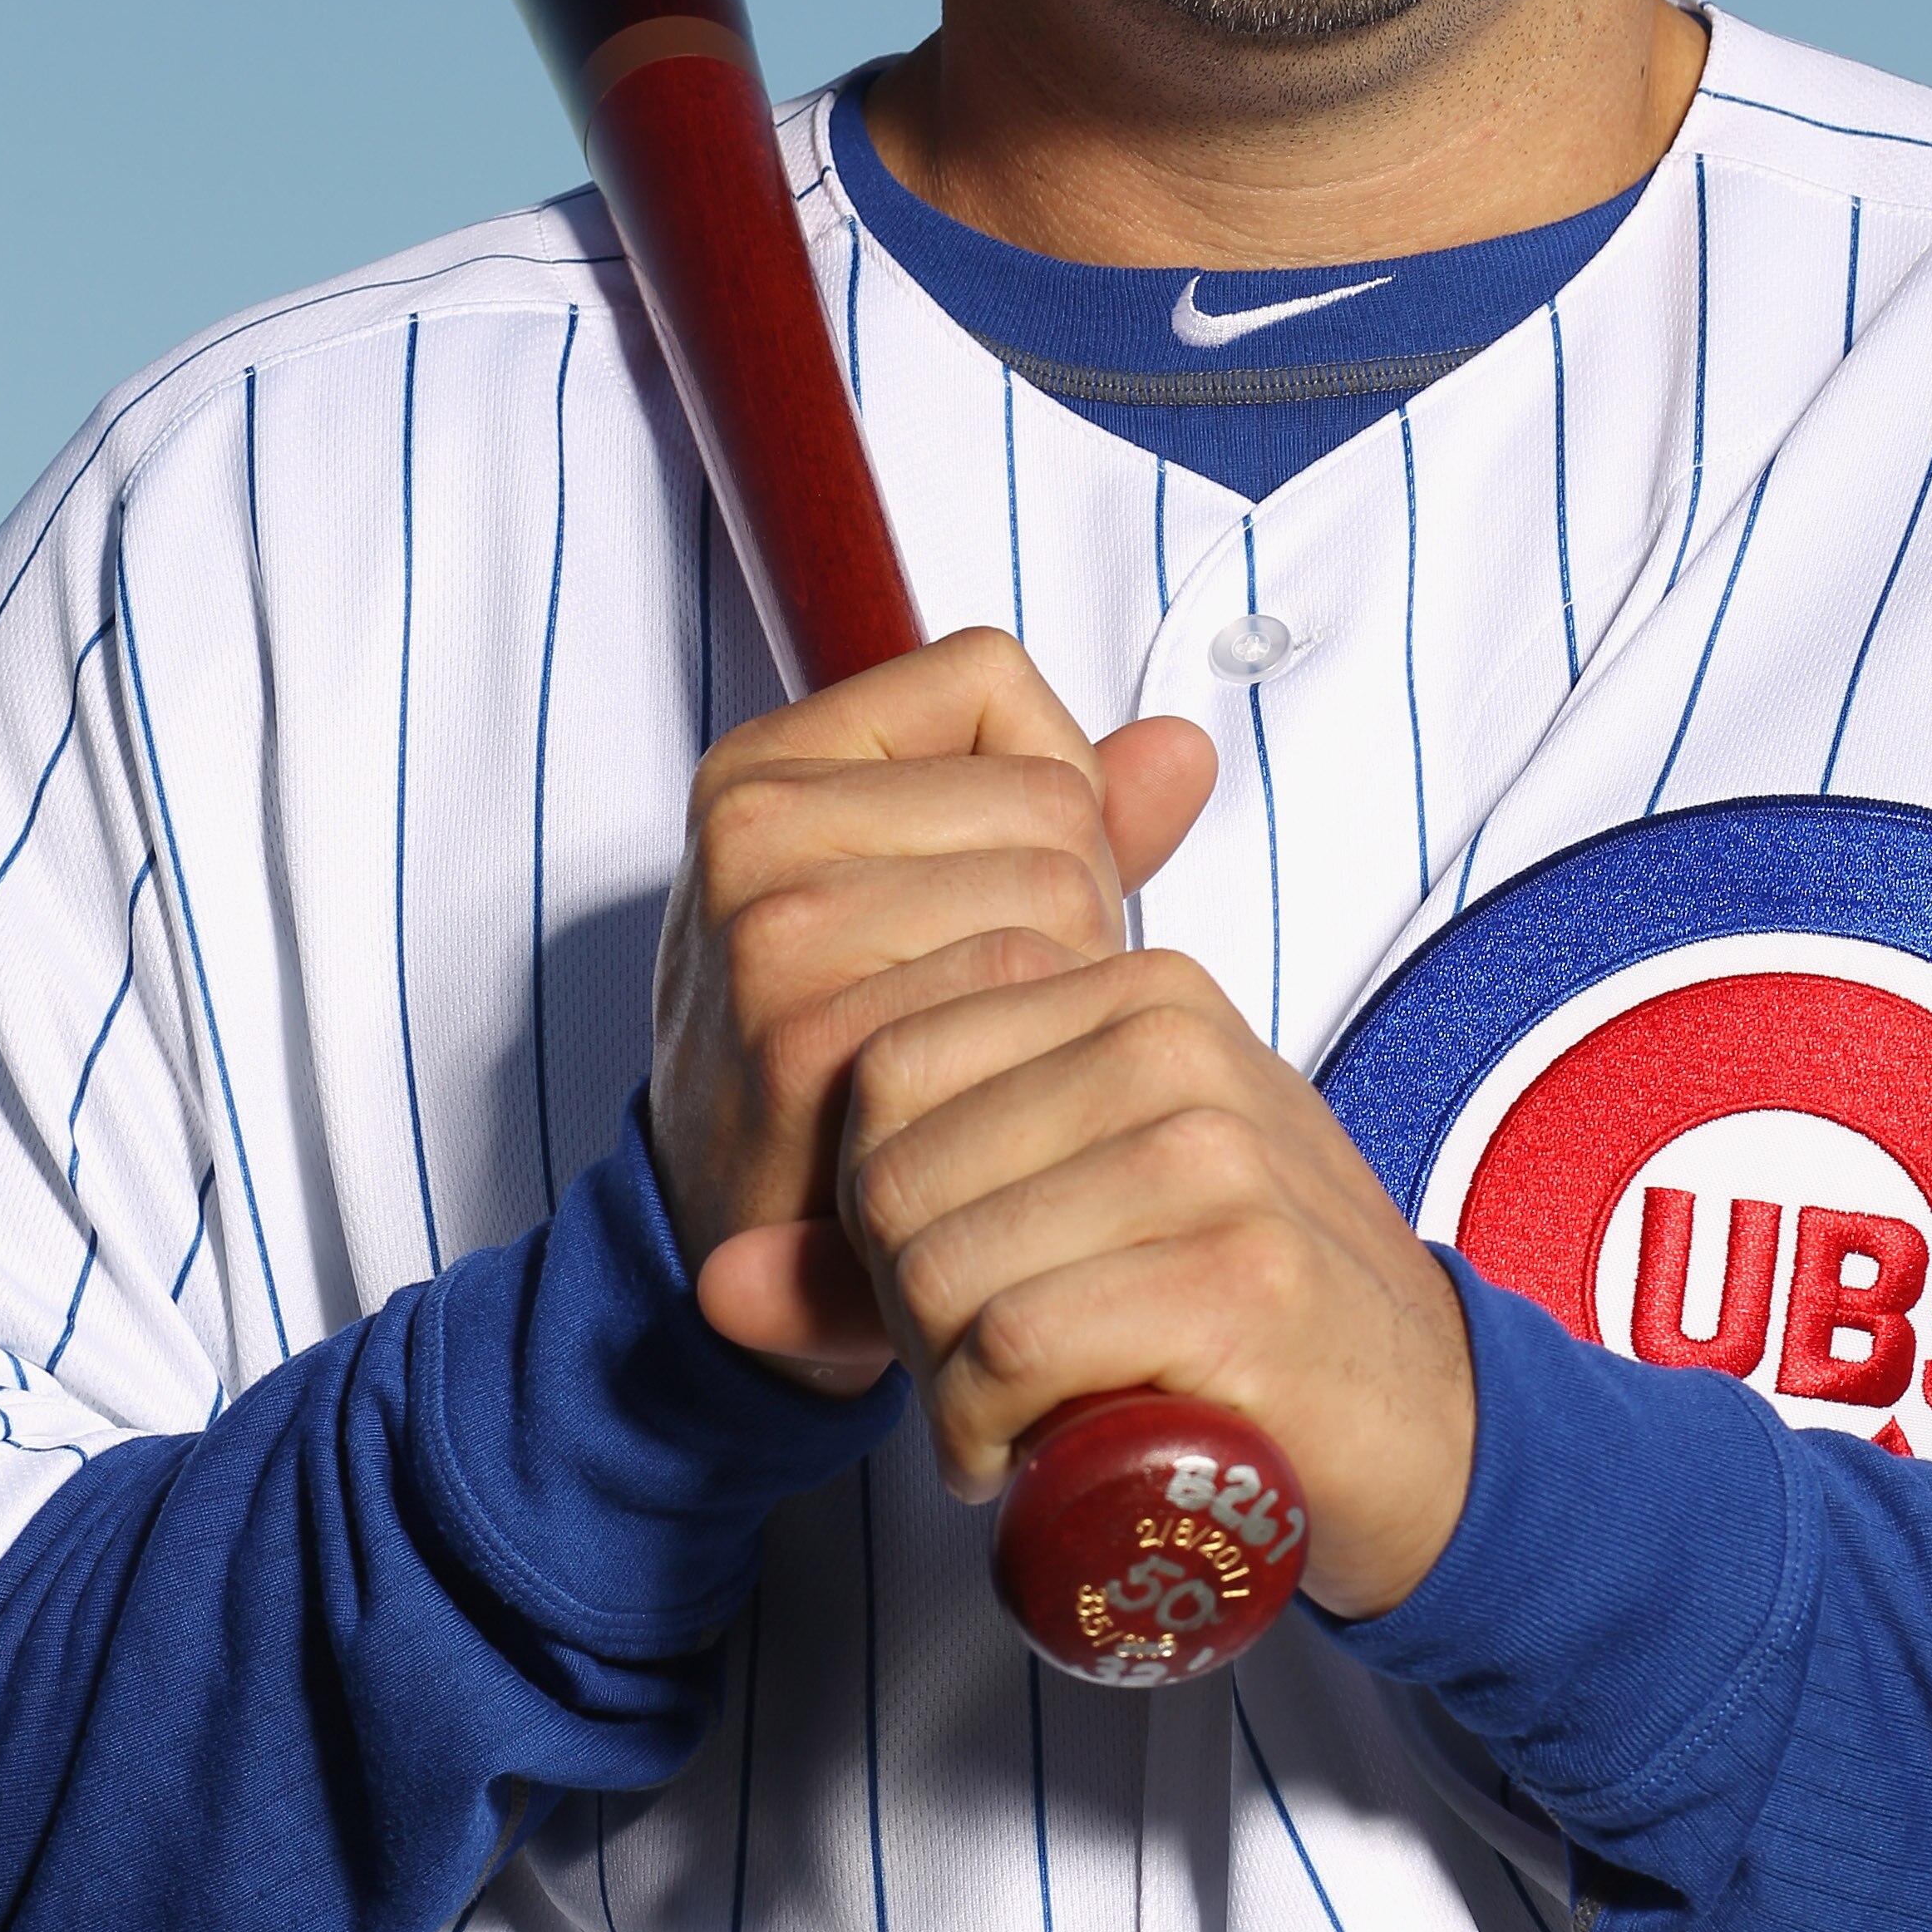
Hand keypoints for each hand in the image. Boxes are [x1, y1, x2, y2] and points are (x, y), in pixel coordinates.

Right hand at [651, 625, 1215, 1388]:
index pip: (988, 678)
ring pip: (1055, 886)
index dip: (1036, 779)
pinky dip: (1041, 1049)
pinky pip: (1024, 986)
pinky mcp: (815, 1039)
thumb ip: (1064, 810)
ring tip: (986, 1053)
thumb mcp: (922, 896)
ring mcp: (777, 931)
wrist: (744, 1254)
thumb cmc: (845, 1052)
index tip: (982, 880)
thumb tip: (1187, 752)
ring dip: (1063, 983)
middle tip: (987, 1004)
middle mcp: (755, 827)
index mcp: (767, 768)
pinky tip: (984, 1106)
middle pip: (1047, 796)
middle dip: (1069, 902)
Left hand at [839, 949, 1476, 1619]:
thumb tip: (718, 1290)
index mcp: (1131, 991)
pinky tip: (1039, 1451)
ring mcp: (1216, 1152)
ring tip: (1019, 1411)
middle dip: (904, 1308)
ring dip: (945, 1384)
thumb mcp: (1065, 1227)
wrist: (1424, 1424)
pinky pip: (1012, 1346)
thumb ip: (904, 1229)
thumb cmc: (1226, 1318)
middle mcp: (1173, 1044)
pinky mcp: (1241, 1275)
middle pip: (896, 1176)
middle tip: (987, 1369)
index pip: (886, 1070)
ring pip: (939, 1266)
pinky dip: (990, 1431)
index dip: (877, 1212)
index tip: (957, 1285)